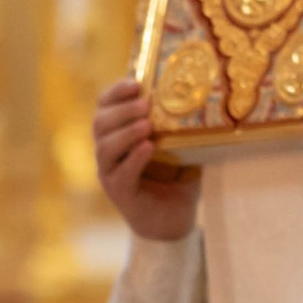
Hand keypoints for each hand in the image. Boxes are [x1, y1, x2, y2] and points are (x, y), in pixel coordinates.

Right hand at [92, 81, 199, 242]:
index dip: (115, 92)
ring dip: (126, 132)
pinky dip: (133, 159)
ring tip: (147, 125)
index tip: (136, 82)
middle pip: (100, 122)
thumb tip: (202, 94)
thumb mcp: (179, 145)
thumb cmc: (175, 178)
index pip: (104, 105)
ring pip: (105, 147)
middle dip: (122, 110)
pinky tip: (148, 148)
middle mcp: (108, 151)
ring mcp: (111, 173)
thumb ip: (179, 123)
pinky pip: (120, 173)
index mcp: (117, 133)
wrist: (174, 219)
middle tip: (145, 104)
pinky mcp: (120, 193)